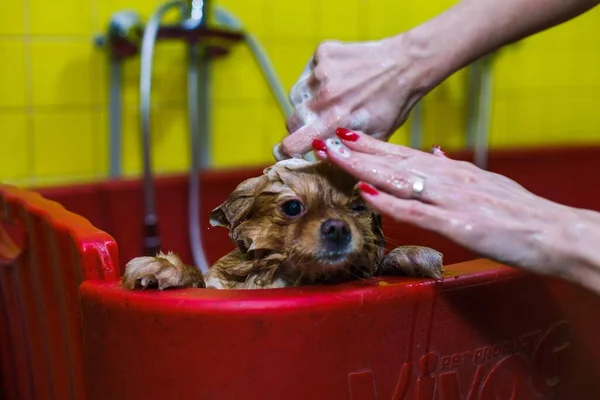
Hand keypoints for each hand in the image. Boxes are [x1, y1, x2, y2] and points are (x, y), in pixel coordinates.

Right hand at [274, 36, 428, 159]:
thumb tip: (320, 168)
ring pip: (297, 95)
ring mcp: (322, 72)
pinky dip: (318, 78)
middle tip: (322, 122)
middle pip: (291, 120)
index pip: (290, 144)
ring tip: (333, 98)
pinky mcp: (323, 52)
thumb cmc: (392, 106)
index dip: (287, 151)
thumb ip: (345, 154)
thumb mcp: (373, 139)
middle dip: (302, 126)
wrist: (407, 65)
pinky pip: (307, 72)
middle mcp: (324, 97)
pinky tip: (338, 79)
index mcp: (334, 122)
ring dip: (309, 101)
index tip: (290, 151)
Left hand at [311, 129, 579, 275]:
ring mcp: (450, 200)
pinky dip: (390, 202)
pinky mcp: (459, 224)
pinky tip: (366, 193)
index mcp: (450, 171)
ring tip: (333, 156)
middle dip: (355, 151)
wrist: (553, 232)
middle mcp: (446, 179)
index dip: (370, 145)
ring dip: (362, 167)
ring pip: (398, 179)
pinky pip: (417, 212)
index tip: (343, 136)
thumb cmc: (517, 211)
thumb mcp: (484, 182)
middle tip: (322, 140)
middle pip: (392, 161)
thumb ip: (456, 170)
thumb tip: (436, 154)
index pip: (402, 154)